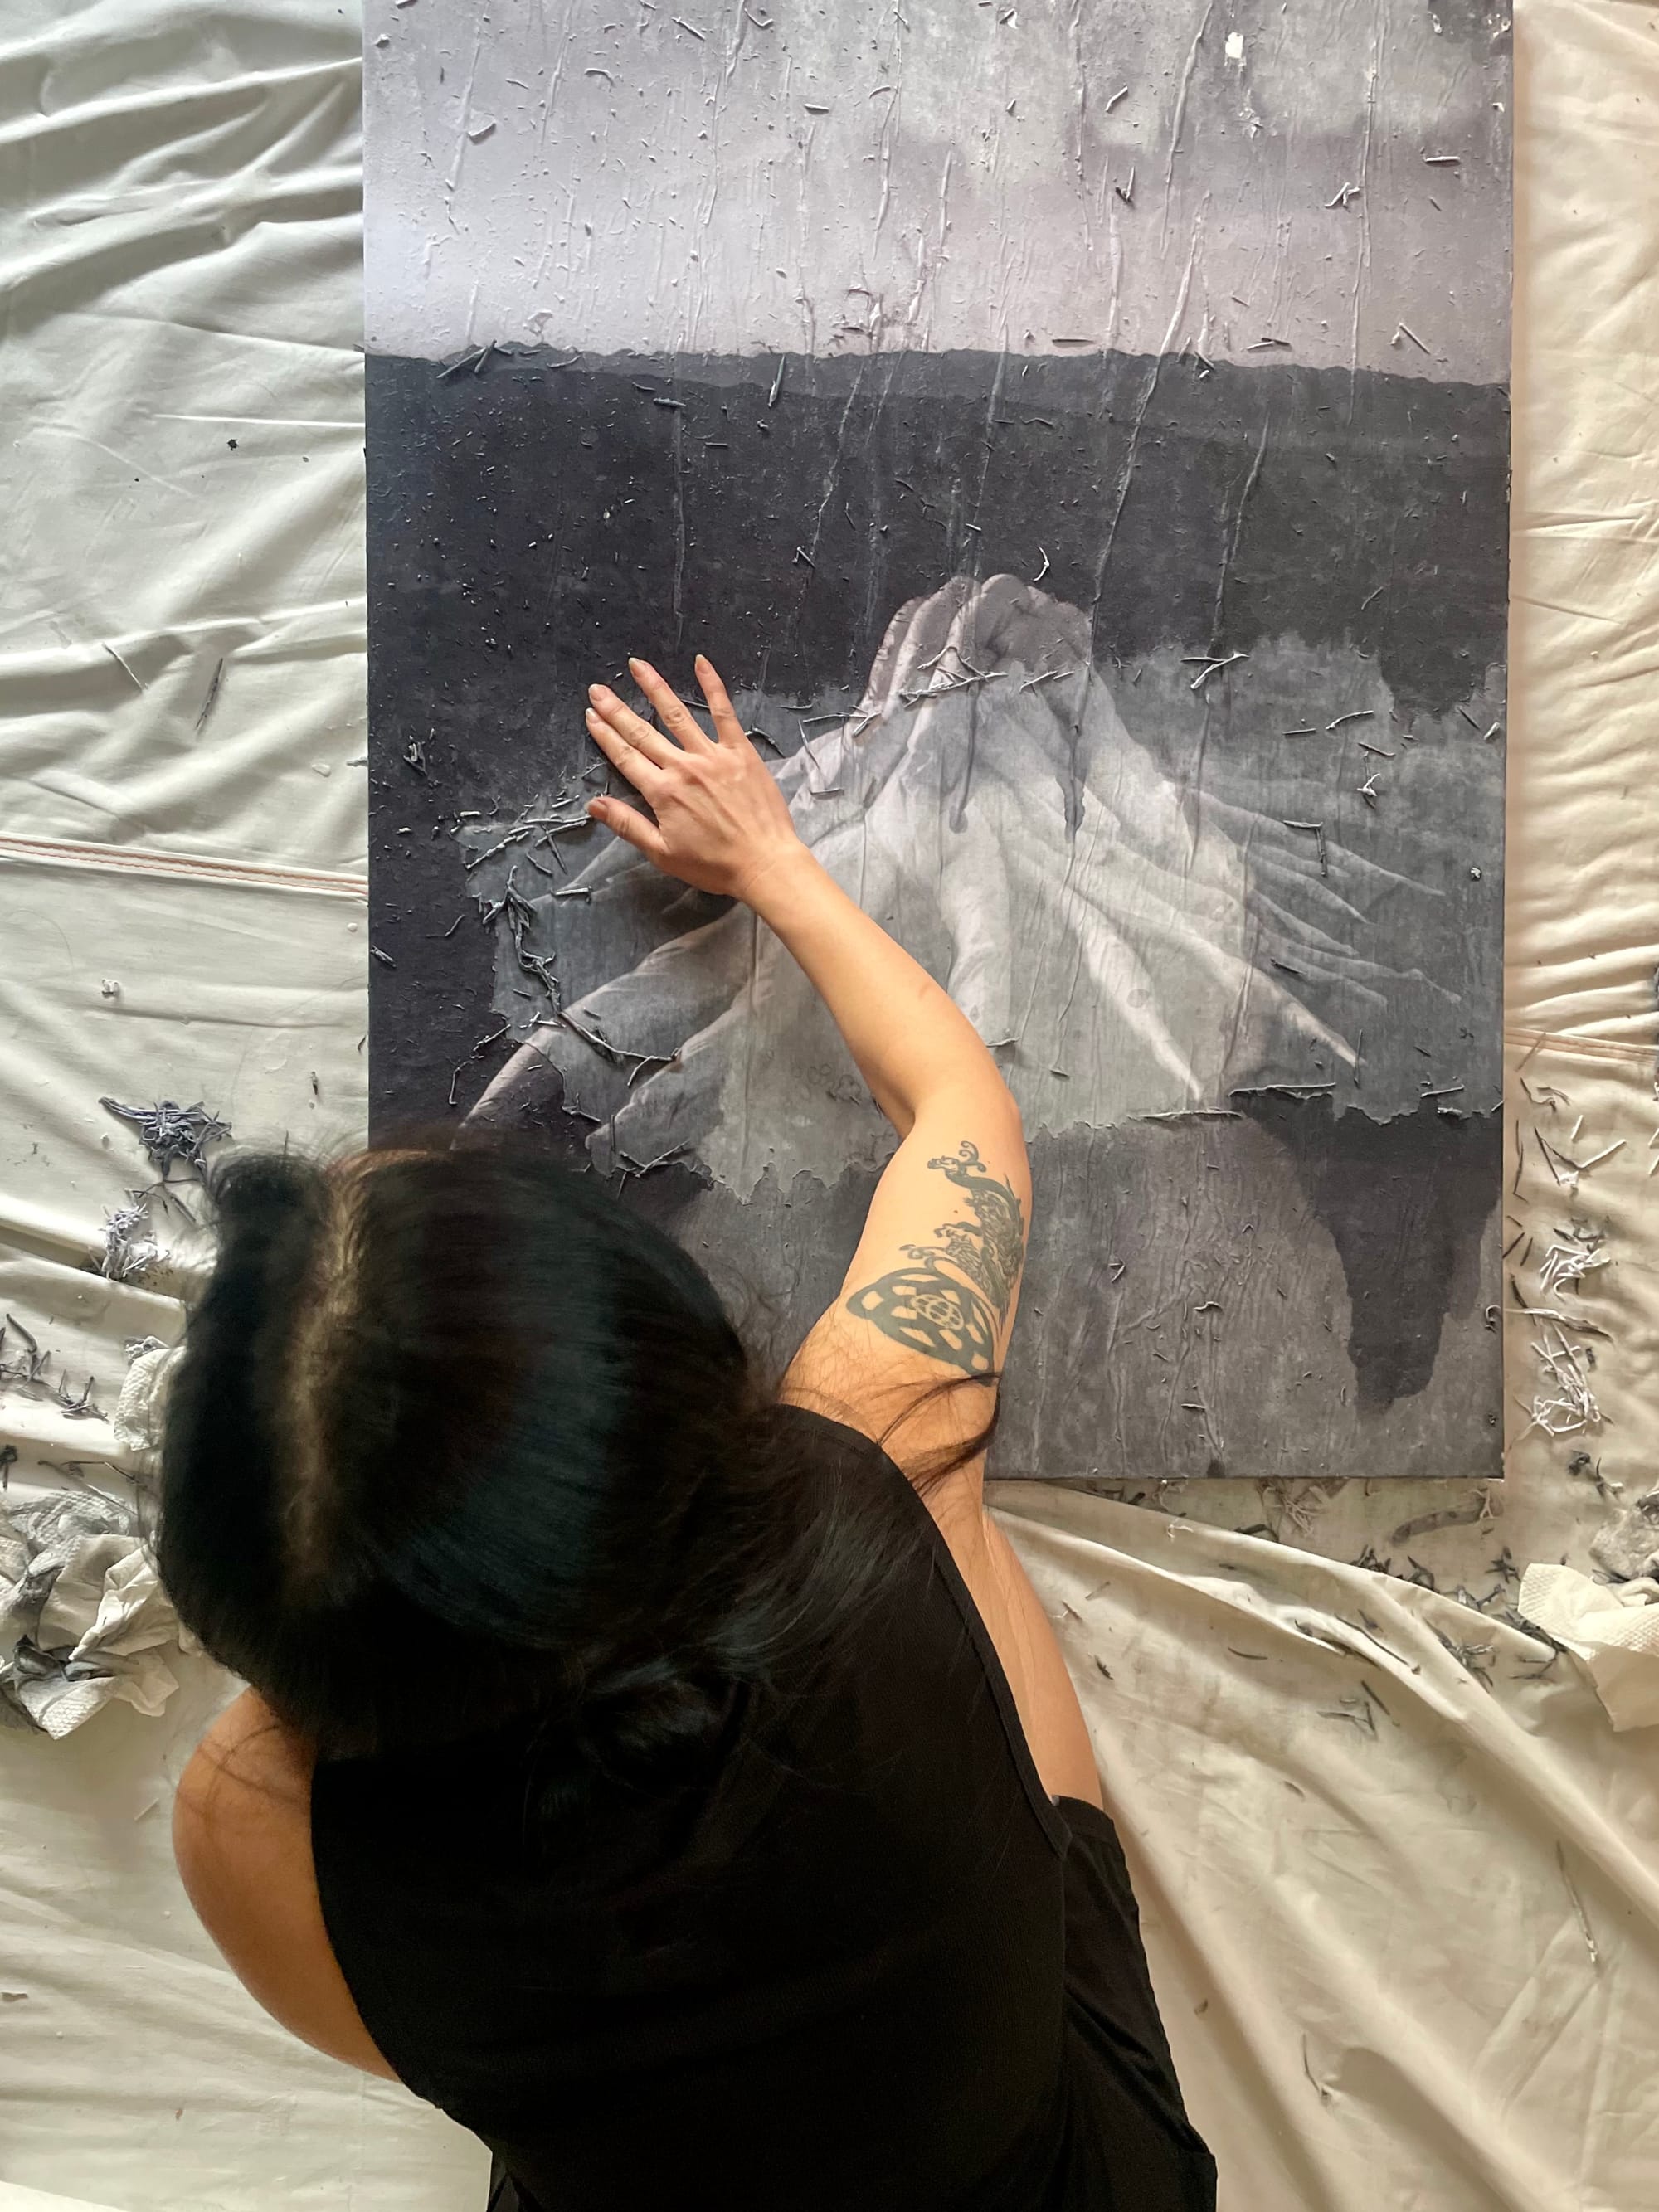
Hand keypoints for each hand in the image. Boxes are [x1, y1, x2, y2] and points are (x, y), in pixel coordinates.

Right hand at [585, 655, 805, 902]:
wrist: (764, 863)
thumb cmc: (714, 865)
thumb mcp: (663, 853)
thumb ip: (628, 825)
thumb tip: (594, 805)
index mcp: (662, 793)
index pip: (626, 757)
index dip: (605, 736)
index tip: (591, 716)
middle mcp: (683, 767)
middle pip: (643, 732)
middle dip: (617, 709)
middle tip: (598, 689)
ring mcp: (712, 756)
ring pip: (677, 714)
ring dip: (654, 688)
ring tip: (636, 666)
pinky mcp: (739, 751)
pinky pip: (724, 712)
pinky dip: (712, 685)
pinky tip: (700, 663)